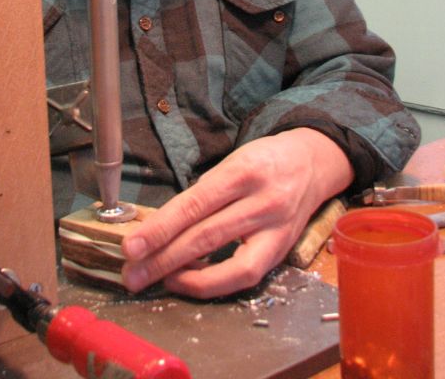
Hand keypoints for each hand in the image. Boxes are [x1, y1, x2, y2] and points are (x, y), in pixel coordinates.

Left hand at [121, 128, 353, 298]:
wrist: (312, 163)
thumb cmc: (263, 161)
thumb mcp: (231, 163)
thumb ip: (202, 194)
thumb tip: (160, 228)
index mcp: (243, 171)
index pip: (195, 204)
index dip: (160, 228)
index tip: (132, 245)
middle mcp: (262, 201)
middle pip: (206, 235)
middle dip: (163, 258)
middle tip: (131, 273)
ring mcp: (275, 229)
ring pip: (227, 262)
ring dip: (184, 276)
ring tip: (154, 280)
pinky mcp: (281, 250)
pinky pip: (245, 276)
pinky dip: (213, 282)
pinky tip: (187, 279)